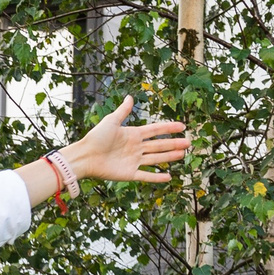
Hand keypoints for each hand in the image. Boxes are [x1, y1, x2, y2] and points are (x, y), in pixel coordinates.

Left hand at [67, 95, 189, 184]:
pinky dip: (157, 177)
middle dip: (174, 144)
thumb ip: (123, 111)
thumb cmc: (95, 138)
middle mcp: (135, 148)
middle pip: (159, 145)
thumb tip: (130, 97)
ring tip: (183, 155)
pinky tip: (169, 176)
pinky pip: (146, 175)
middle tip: (189, 142)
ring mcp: (133, 161)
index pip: (155, 130)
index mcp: (133, 134)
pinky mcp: (129, 173)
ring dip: (169, 157)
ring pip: (156, 159)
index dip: (168, 128)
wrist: (84, 157)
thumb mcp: (111, 121)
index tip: (182, 126)